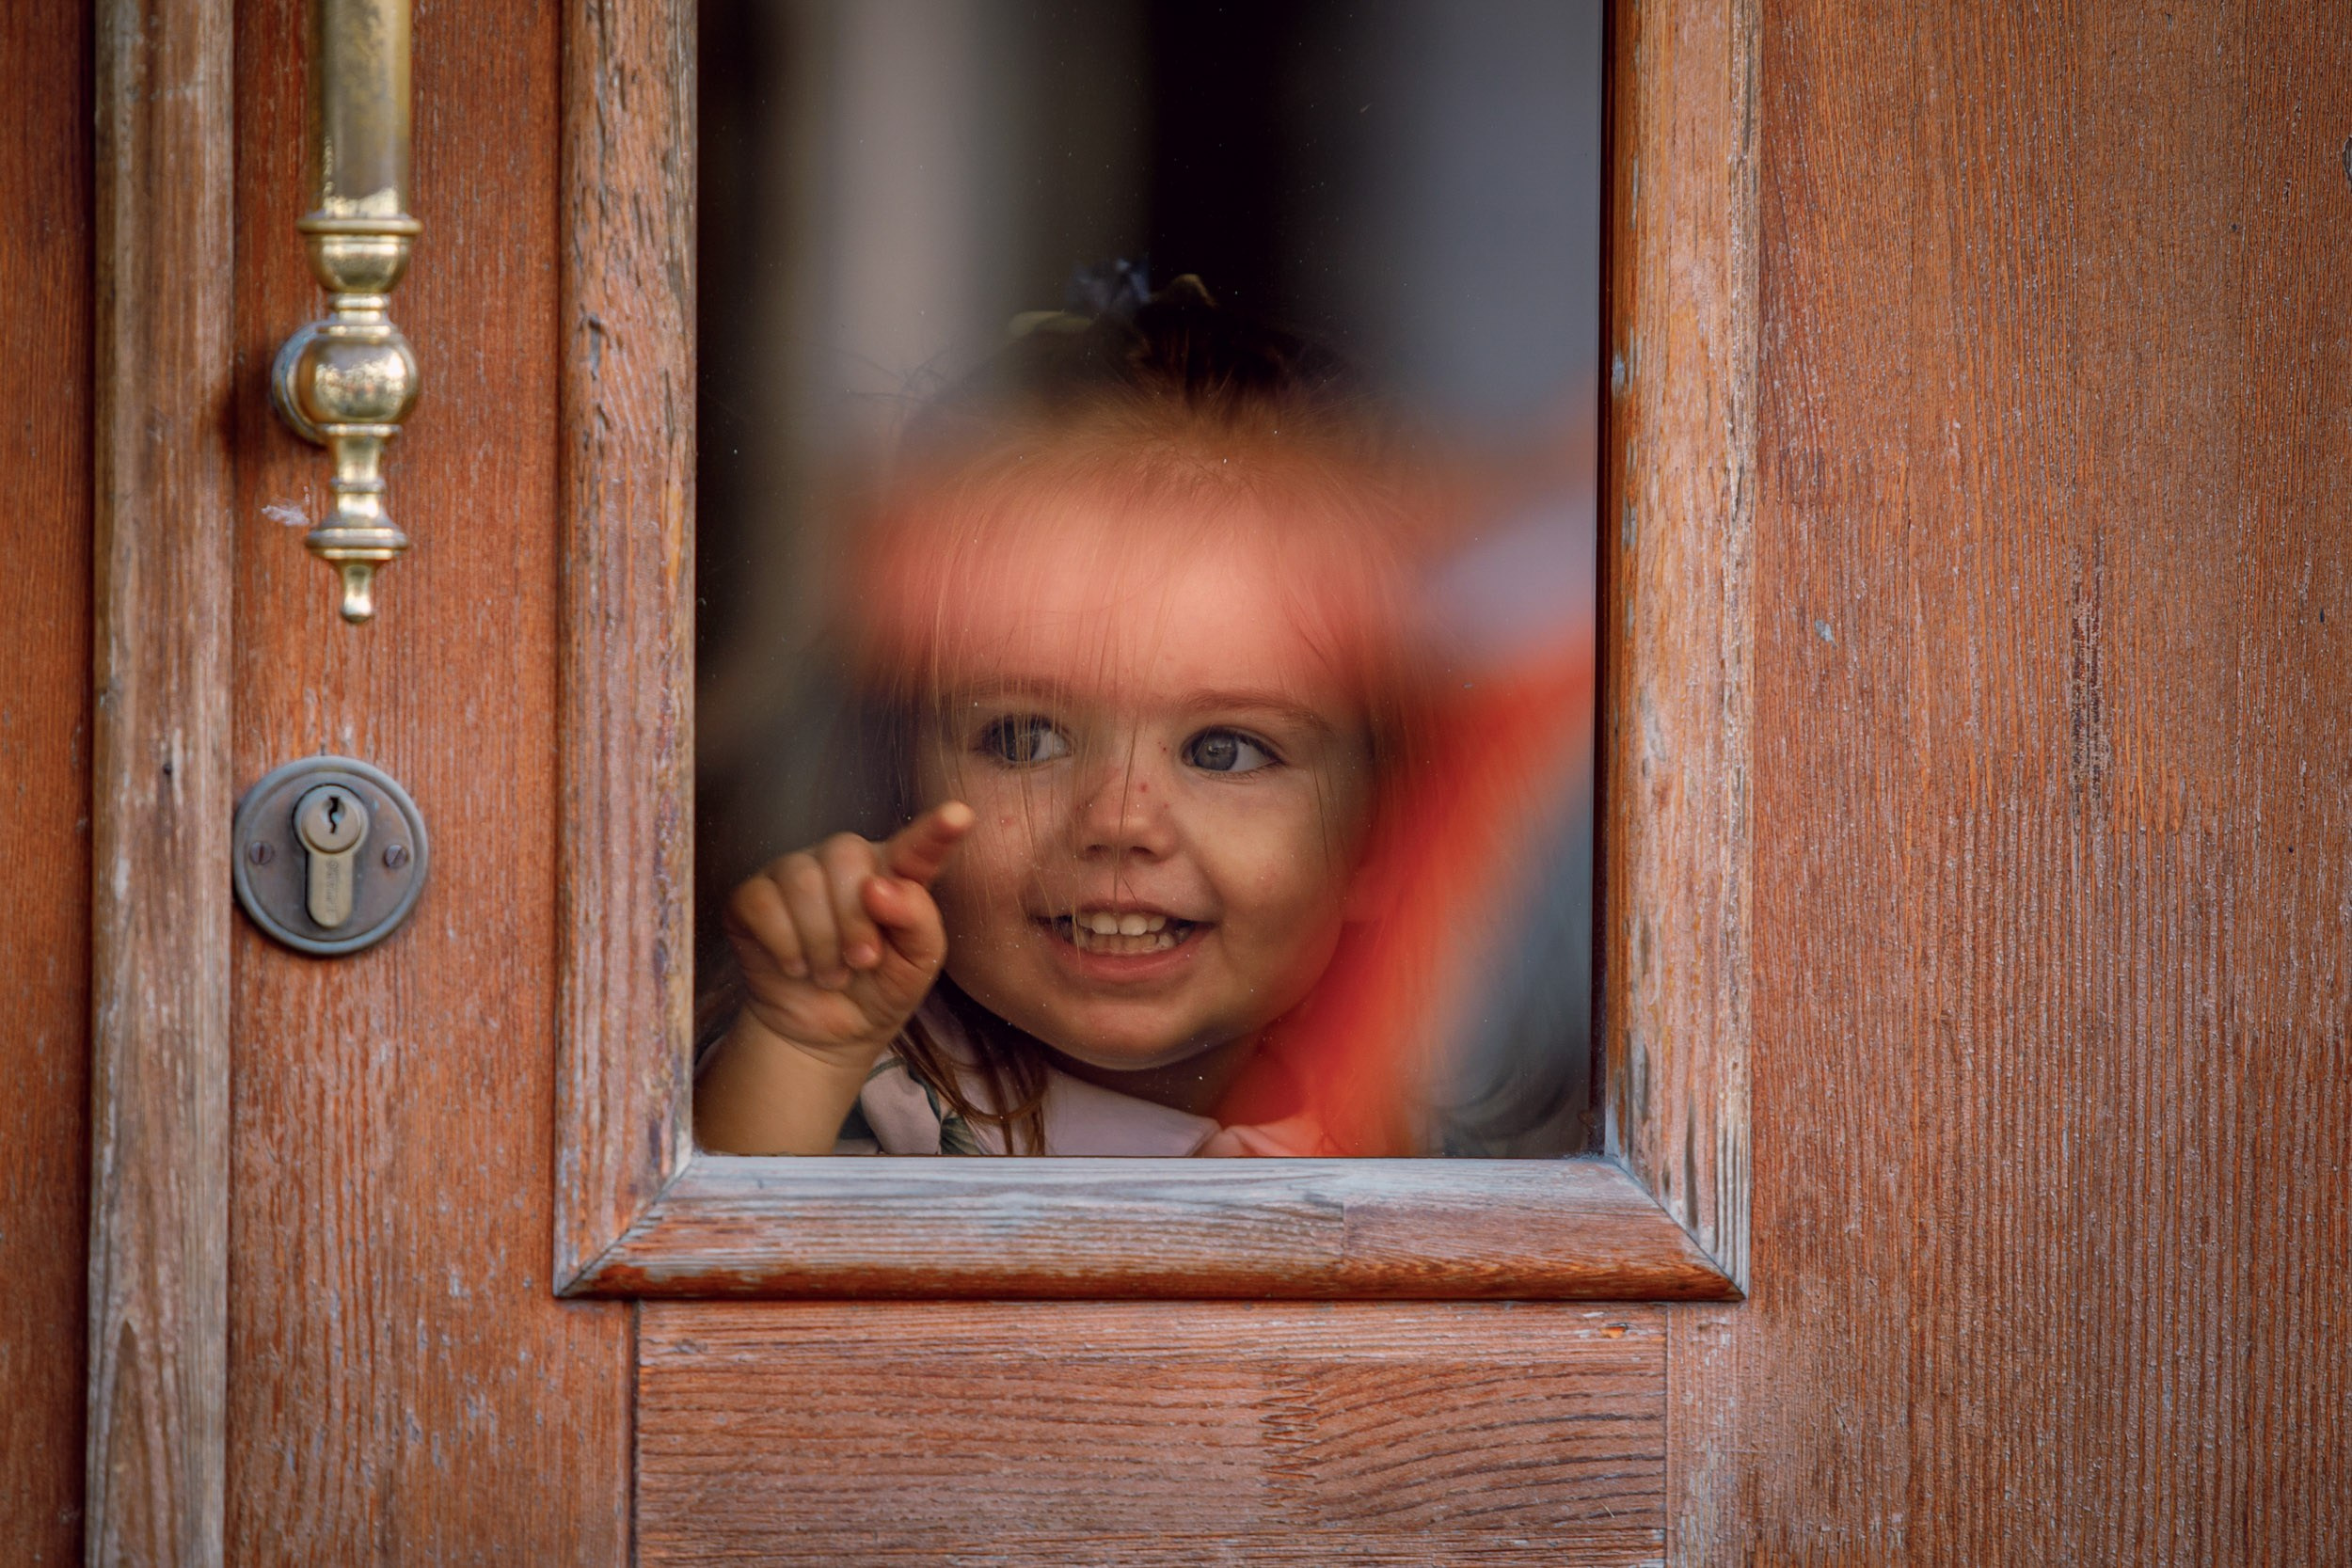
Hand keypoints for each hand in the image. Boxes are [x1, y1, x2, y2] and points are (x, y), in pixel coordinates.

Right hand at [721, 801, 974, 1071]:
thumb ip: (918, 922)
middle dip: (854, 920)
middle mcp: (844, 863)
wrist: (823, 1034)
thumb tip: (878, 887)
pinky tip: (795, 967)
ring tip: (831, 975)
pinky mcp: (753, 897)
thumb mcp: (916, 966)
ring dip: (820, 941)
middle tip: (862, 963)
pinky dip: (783, 944)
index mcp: (895, 873)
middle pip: (846, 856)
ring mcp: (794, 874)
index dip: (937, 830)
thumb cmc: (877, 991)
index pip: (917, 845)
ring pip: (802, 880)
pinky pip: (761, 901)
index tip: (959, 815)